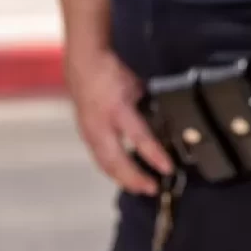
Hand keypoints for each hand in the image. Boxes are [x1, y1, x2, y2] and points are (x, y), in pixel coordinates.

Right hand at [66, 51, 172, 194]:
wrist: (82, 62)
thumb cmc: (112, 73)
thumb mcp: (137, 87)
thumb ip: (149, 108)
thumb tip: (167, 126)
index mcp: (117, 110)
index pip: (139, 137)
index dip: (154, 155)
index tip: (168, 169)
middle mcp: (100, 124)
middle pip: (116, 160)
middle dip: (134, 178)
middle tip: (153, 188)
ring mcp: (90, 131)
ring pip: (105, 163)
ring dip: (123, 178)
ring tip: (141, 188)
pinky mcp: (86, 134)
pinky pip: (100, 157)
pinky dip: (113, 169)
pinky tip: (123, 177)